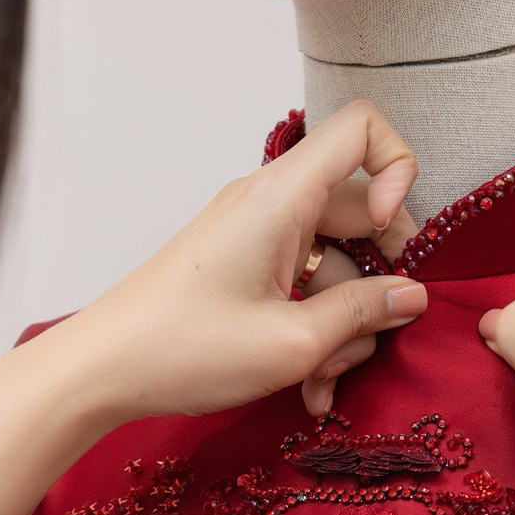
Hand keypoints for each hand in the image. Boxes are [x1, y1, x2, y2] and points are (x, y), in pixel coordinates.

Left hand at [0, 102, 426, 514]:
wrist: (101, 371)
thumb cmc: (183, 349)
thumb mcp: (292, 343)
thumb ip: (363, 313)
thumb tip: (413, 295)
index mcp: (281, 196)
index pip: (362, 128)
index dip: (398, 172)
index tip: (391, 239)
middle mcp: (270, 203)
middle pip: (360, 212)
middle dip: (377, 280)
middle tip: (373, 334)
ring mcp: (256, 235)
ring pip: (334, 262)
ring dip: (343, 325)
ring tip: (322, 381)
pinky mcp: (243, 268)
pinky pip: (301, 285)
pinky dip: (312, 330)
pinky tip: (307, 386)